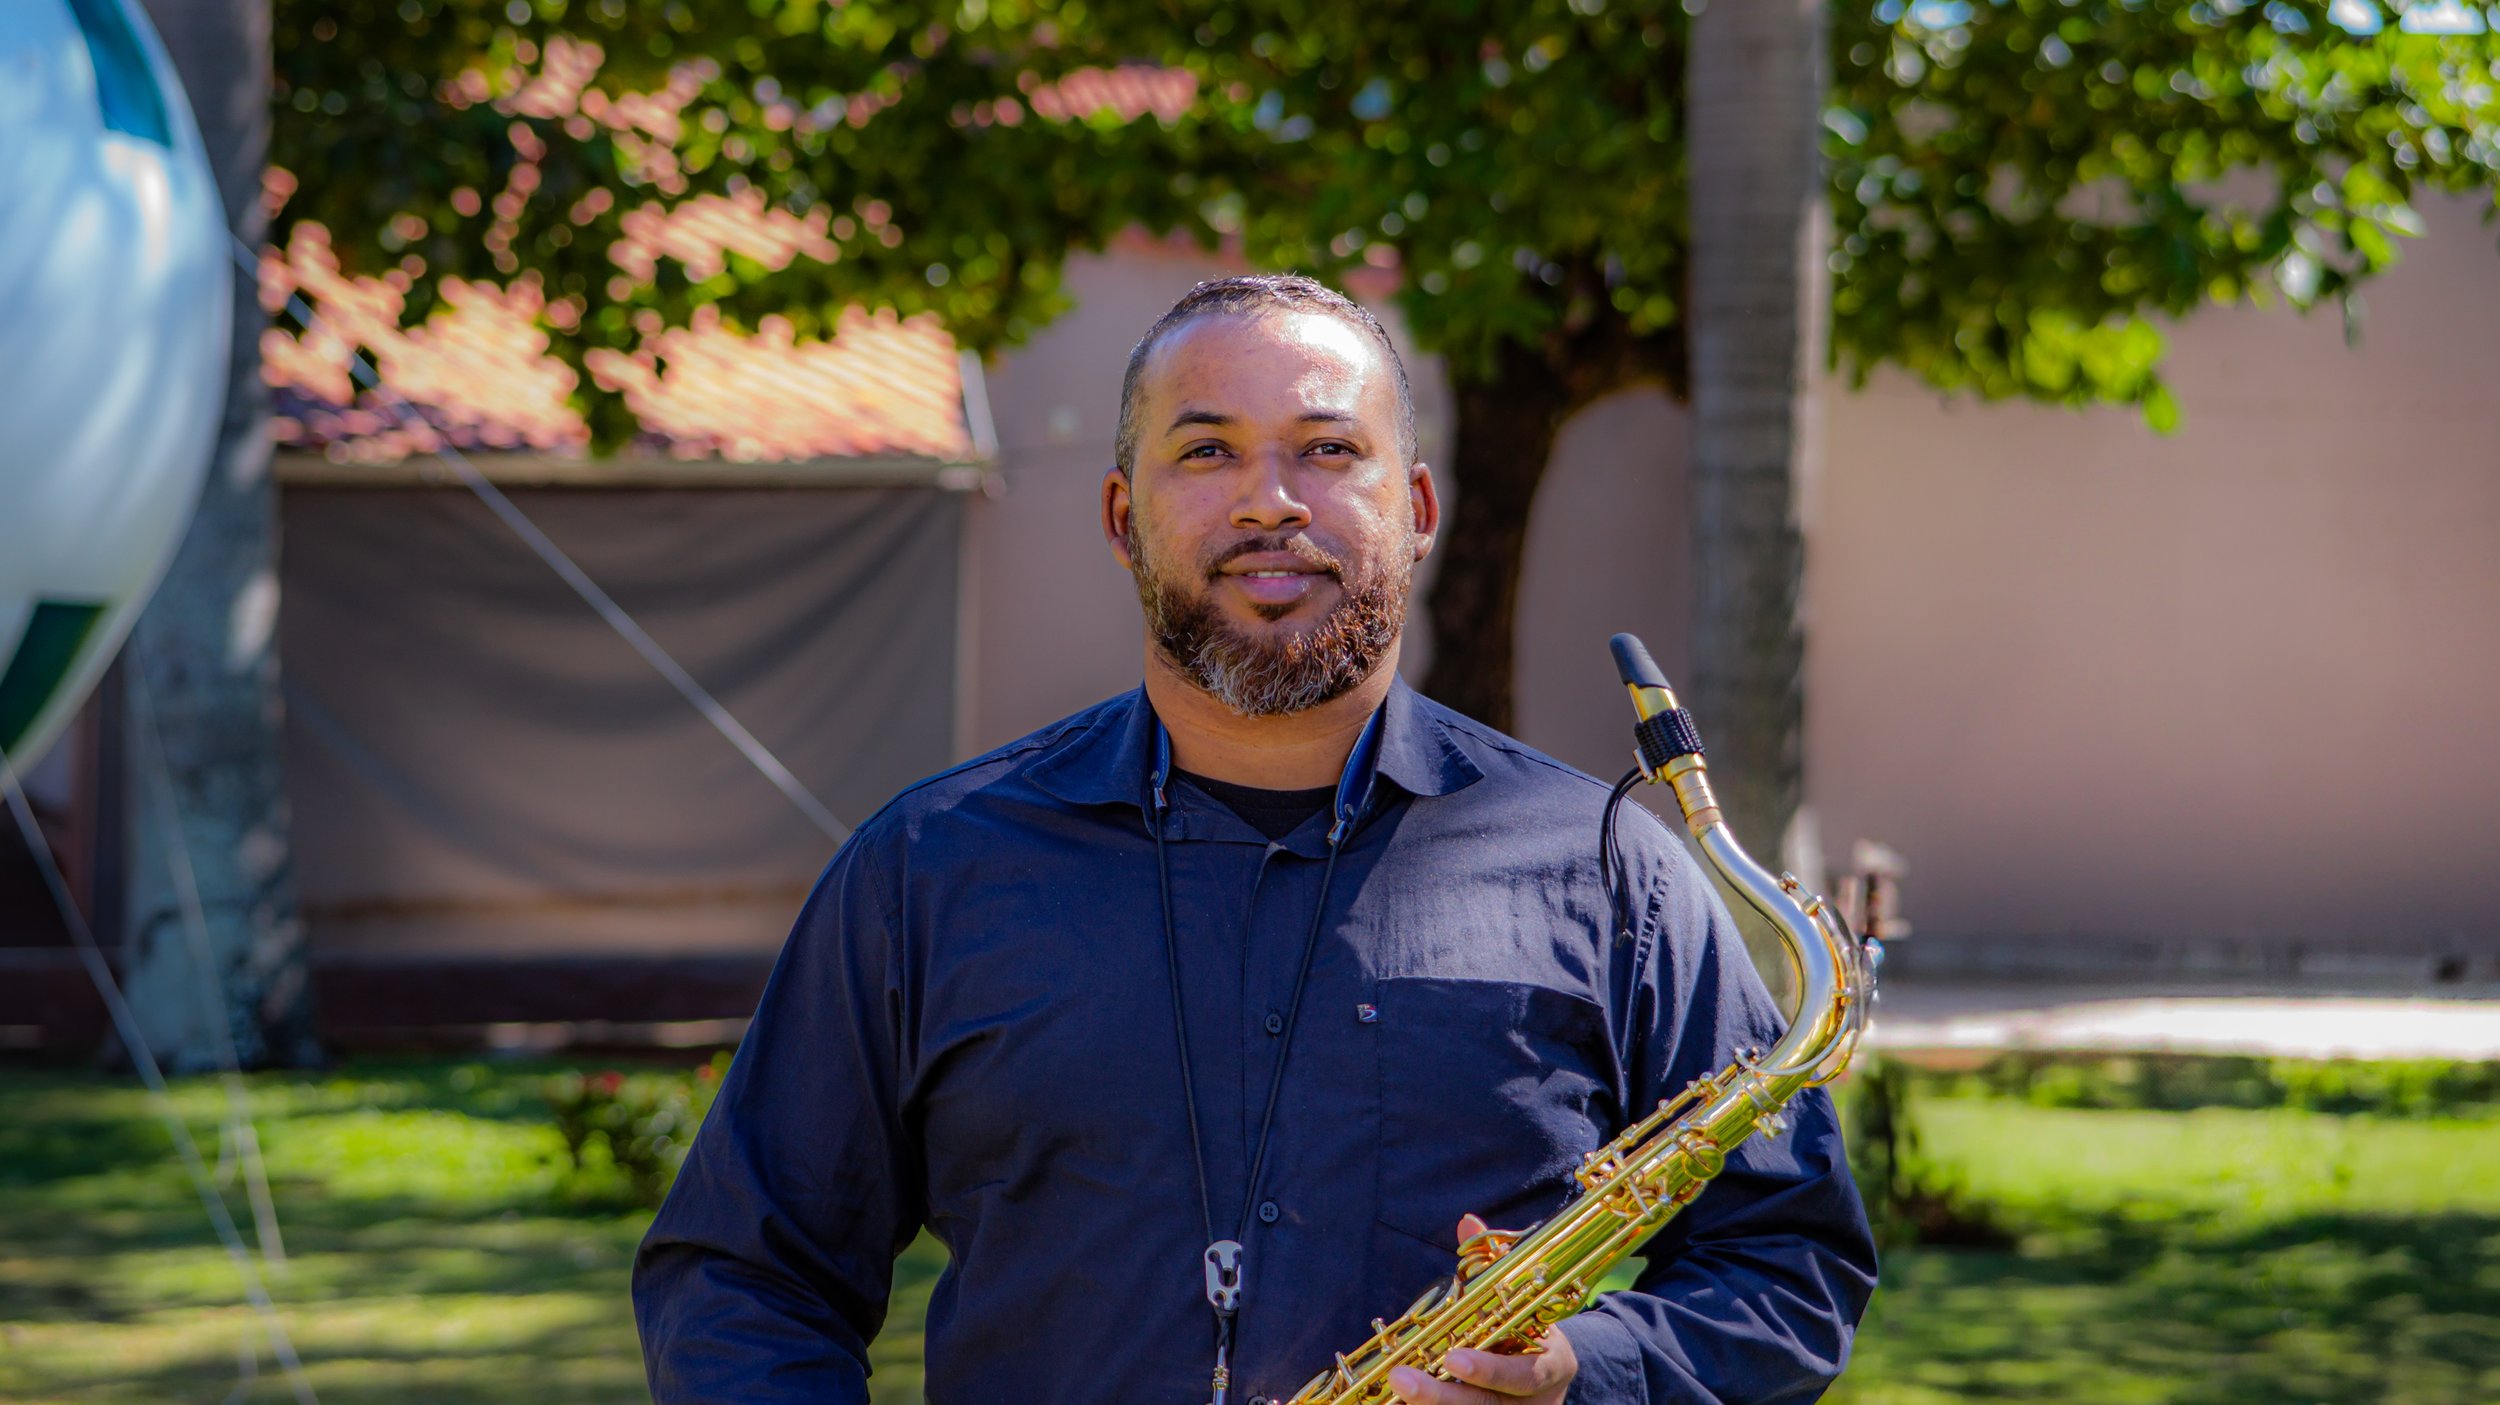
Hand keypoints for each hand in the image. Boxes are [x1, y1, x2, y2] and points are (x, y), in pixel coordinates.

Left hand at [1383, 1216, 1579, 1403]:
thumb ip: (1492, 1263)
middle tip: (1401, 1379)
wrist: (1549, 1377)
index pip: (1523, 1374)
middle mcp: (1535, 1403)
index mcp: (1551, 1367)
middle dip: (1441, 1396)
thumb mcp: (1521, 1297)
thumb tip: (1468, 1223)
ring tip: (1394, 1389)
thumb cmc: (1527, 1327)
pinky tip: (1400, 1404)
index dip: (1489, 1370)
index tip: (1452, 1359)